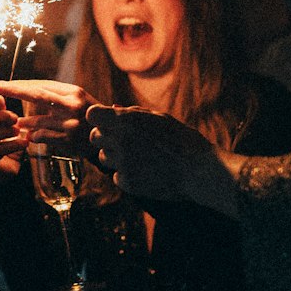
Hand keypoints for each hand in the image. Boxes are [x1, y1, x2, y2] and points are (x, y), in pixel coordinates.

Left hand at [0, 79, 97, 156]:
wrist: (111, 140)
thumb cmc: (91, 118)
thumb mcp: (79, 101)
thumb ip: (58, 96)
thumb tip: (30, 90)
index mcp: (74, 92)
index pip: (43, 84)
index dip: (23, 84)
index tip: (8, 84)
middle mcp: (72, 105)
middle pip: (37, 95)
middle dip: (15, 90)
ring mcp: (70, 123)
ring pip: (37, 120)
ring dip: (24, 121)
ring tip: (16, 121)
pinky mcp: (68, 140)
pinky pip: (42, 137)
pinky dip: (33, 136)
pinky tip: (28, 136)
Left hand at [86, 105, 239, 216]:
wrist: (198, 170)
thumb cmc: (181, 140)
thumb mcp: (158, 118)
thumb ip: (132, 114)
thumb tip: (111, 108)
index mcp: (128, 120)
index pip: (92, 115)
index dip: (99, 119)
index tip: (109, 123)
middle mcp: (121, 139)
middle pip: (94, 137)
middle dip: (106, 139)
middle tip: (125, 142)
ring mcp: (123, 162)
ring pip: (103, 158)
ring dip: (115, 158)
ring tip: (138, 157)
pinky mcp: (127, 182)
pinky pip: (116, 176)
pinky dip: (126, 175)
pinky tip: (145, 172)